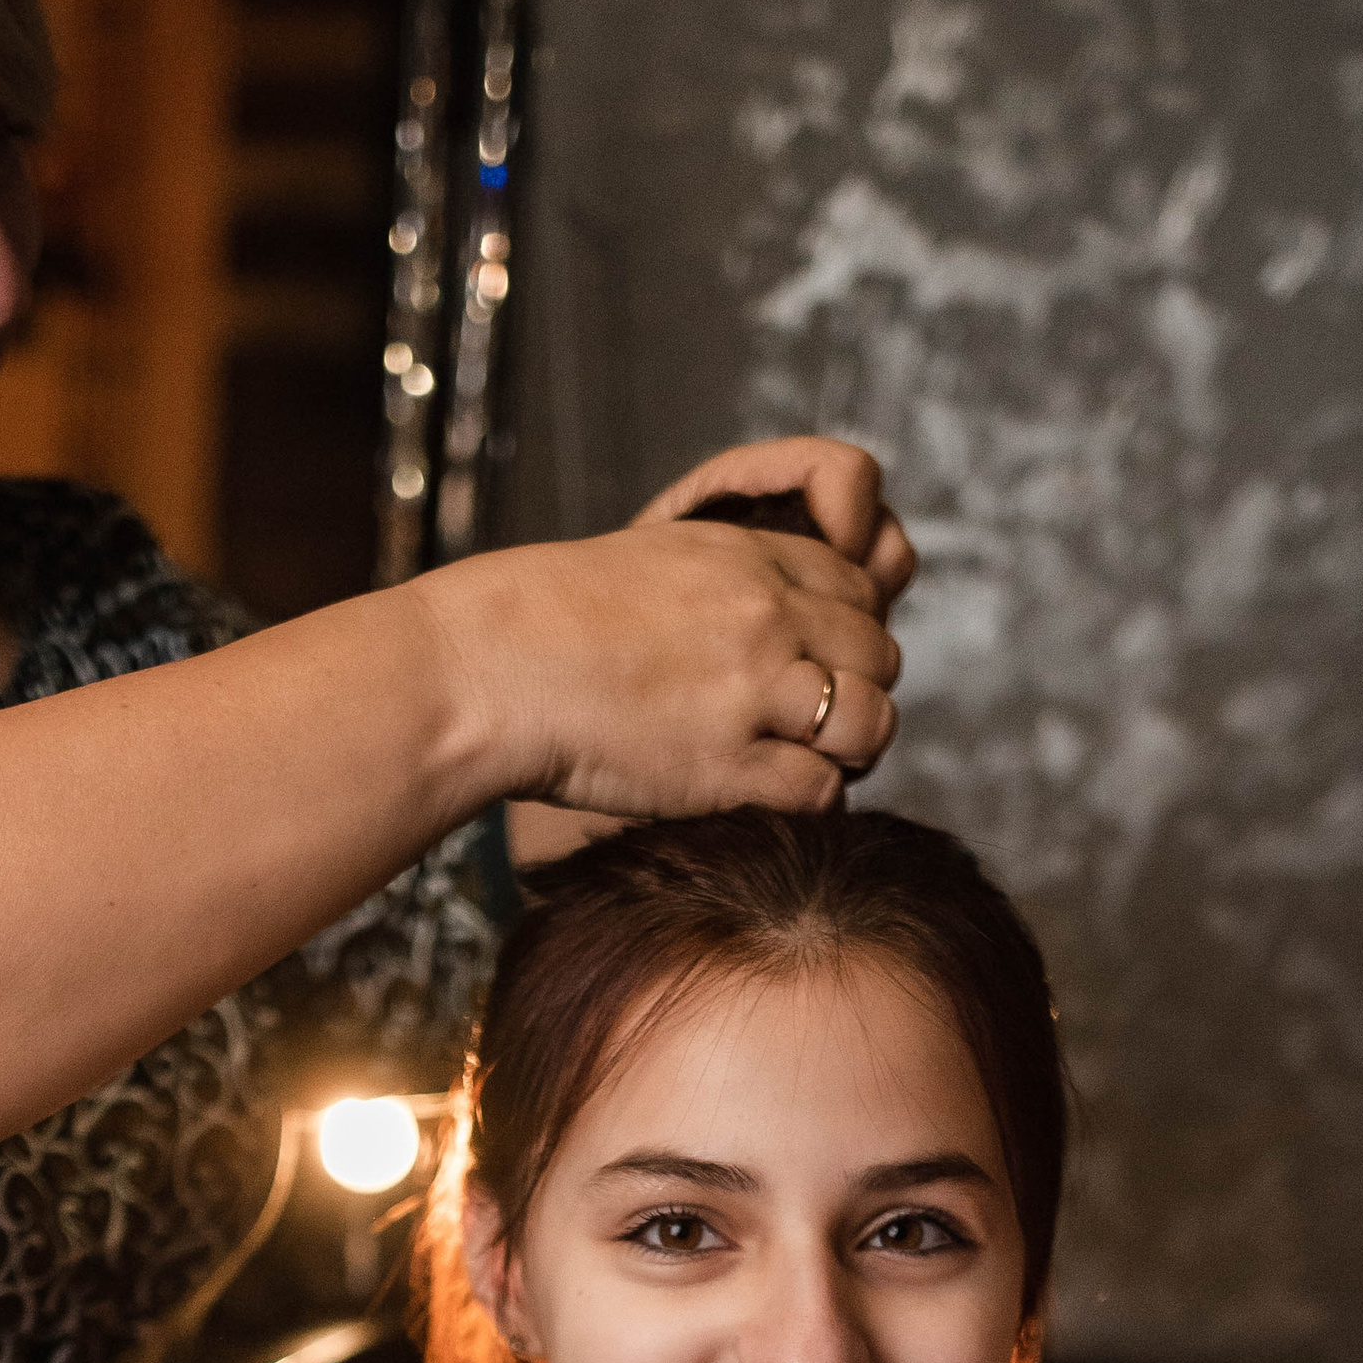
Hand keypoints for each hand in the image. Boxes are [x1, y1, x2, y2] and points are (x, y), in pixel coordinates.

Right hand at [420, 437, 906, 854]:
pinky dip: (806, 803)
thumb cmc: (542, 624)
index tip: (810, 666)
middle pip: (878, 656)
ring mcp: (749, 689)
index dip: (846, 635)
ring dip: (847, 751)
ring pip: (869, 722)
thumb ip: (726, 585)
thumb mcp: (652, 563)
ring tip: (800, 763)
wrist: (484, 669)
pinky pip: (820, 792)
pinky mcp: (725, 765)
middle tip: (807, 726)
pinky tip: (762, 798)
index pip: (859, 590)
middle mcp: (764, 615)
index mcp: (747, 559)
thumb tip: (769, 625)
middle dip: (854, 693)